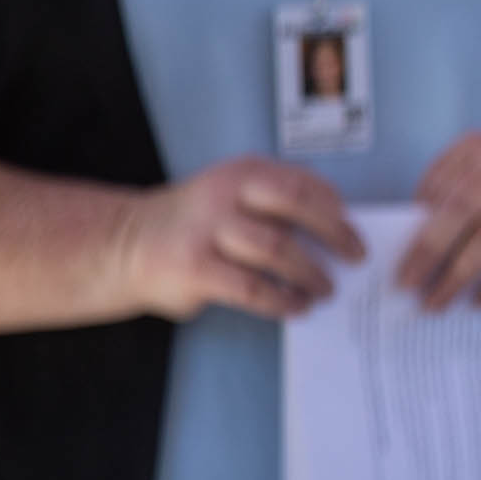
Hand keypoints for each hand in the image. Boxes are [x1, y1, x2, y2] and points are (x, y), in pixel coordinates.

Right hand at [118, 157, 363, 321]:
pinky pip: (252, 287)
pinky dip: (282, 300)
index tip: (354, 229)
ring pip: (278, 249)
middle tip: (356, 258)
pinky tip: (297, 306)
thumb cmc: (198, 224)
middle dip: (334, 233)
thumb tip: (338, 233)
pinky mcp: (195, 269)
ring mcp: (208, 230)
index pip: (303, 181)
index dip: (334, 207)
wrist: (124, 244)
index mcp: (243, 173)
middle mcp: (225, 194)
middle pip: (296, 204)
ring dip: (311, 273)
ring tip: (327, 289)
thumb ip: (276, 205)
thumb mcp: (233, 197)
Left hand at [399, 132, 480, 309]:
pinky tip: (480, 300)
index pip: (439, 185)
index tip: (395, 260)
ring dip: (460, 275)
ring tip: (436, 301)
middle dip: (430, 252)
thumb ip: (449, 208)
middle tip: (407, 285)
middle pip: (463, 209)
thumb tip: (408, 255)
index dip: (415, 224)